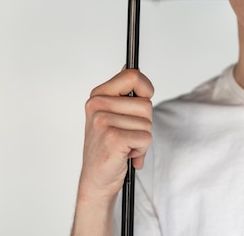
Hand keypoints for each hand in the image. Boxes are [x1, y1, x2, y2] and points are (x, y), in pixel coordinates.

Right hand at [77, 69, 153, 202]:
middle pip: (146, 103)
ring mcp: (102, 122)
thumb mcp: (113, 114)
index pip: (133, 75)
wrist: (97, 179)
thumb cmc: (109, 146)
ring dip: (142, 138)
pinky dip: (141, 150)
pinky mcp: (112, 138)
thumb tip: (129, 65)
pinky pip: (146, 138)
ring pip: (147, 122)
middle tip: (127, 135)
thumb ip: (123, 92)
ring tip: (125, 145)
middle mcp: (97, 106)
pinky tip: (125, 154)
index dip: (146, 88)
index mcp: (98, 95)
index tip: (144, 99)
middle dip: (144, 123)